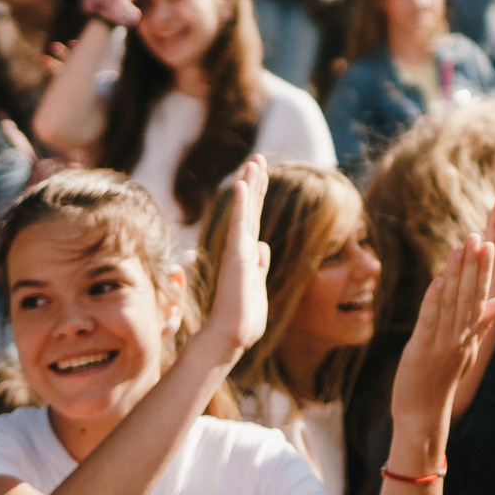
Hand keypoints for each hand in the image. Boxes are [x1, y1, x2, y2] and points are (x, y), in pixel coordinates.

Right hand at [200, 158, 271, 359]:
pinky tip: (241, 184)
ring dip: (250, 185)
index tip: (260, 172)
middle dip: (254, 182)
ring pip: (245, 211)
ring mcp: (238, 251)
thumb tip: (263, 247)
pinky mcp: (236, 257)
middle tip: (257, 157)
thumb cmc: (244, 318)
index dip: (256, 195)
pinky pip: (239, 225)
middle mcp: (241, 248)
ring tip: (254, 162)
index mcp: (247, 254)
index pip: (253, 218)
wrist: (231, 337)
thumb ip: (259, 265)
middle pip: (249, 208)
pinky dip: (240, 204)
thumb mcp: (257, 285)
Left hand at [389, 235, 494, 421]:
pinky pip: (430, 323)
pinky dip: (433, 302)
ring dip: (454, 275)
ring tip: (457, 249)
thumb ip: (483, 322)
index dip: (484, 269)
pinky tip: (437, 282)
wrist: (423, 413)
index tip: (488, 244)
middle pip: (469, 295)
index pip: (480, 295)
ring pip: (451, 304)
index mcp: (469, 333)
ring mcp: (442, 344)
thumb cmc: (442, 379)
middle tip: (476, 236)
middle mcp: (460, 336)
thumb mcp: (467, 348)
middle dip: (472, 265)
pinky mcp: (421, 352)